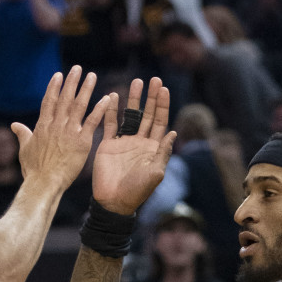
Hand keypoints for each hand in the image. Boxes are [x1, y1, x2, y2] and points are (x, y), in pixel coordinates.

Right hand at [12, 66, 109, 191]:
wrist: (44, 183)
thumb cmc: (33, 170)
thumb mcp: (24, 149)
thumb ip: (22, 134)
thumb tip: (14, 124)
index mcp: (42, 126)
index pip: (49, 101)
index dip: (54, 87)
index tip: (59, 75)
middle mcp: (56, 125)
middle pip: (65, 98)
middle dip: (71, 82)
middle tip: (78, 68)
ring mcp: (69, 132)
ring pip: (79, 105)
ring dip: (86, 89)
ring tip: (92, 76)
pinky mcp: (82, 142)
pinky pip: (92, 122)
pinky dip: (100, 109)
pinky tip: (107, 98)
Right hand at [91, 77, 175, 213]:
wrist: (113, 202)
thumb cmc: (137, 191)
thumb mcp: (155, 173)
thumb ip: (163, 153)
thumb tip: (173, 133)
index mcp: (152, 148)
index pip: (160, 122)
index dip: (162, 105)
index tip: (164, 89)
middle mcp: (139, 142)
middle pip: (147, 115)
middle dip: (151, 98)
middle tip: (154, 80)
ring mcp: (123, 142)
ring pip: (130, 116)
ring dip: (133, 100)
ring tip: (136, 82)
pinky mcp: (108, 144)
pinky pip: (110, 124)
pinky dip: (110, 110)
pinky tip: (112, 96)